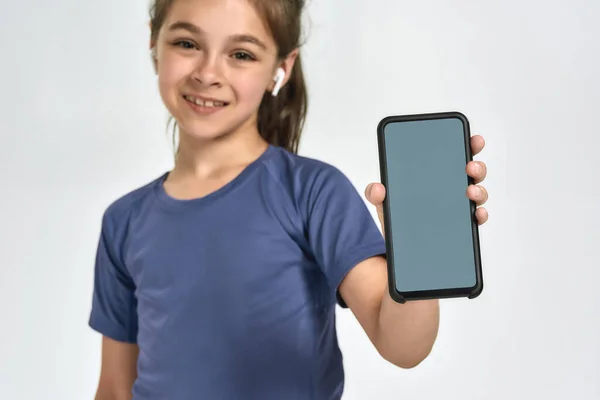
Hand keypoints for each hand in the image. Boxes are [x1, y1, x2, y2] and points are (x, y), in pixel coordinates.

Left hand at [366, 134, 488, 232]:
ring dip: (479, 190)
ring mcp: (458, 209)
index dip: (466, 146)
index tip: (474, 138)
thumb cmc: (398, 223)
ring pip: (477, 195)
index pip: (453, 157)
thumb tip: (377, 188)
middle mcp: (450, 191)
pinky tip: (476, 214)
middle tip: (469, 166)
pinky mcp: (461, 228)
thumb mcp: (385, 206)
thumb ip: (377, 195)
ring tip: (470, 191)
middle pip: (471, 174)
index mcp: (434, 179)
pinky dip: (480, 215)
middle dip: (476, 166)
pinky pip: (476, 220)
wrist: (401, 255)